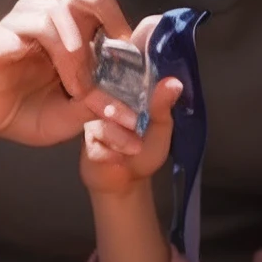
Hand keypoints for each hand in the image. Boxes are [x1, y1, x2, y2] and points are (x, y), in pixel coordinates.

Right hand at [0, 0, 135, 144]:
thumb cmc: (26, 113)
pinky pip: (11, 32)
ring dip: (71, 50)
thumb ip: (96, 108)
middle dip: (102, 20)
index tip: (128, 49)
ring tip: (76, 86)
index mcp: (68, 32)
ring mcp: (18, 26)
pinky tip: (34, 69)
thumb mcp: (70, 116)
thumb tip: (133, 112)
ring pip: (52, 14)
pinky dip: (26, 47)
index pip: (97, 4)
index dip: (118, 19)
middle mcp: (45, 20)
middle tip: (109, 55)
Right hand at [80, 76, 181, 192]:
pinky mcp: (86, 143)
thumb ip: (162, 105)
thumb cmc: (147, 150)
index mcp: (125, 96)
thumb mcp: (160, 127)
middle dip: (123, 116)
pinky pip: (95, 144)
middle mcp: (105, 105)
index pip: (122, 80)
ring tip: (135, 149)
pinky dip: (110, 154)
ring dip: (121, 140)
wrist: (129, 181)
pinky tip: (117, 159)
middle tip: (137, 127)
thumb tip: (175, 82)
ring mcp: (93, 123)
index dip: (128, 87)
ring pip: (101, 125)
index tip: (138, 100)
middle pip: (106, 100)